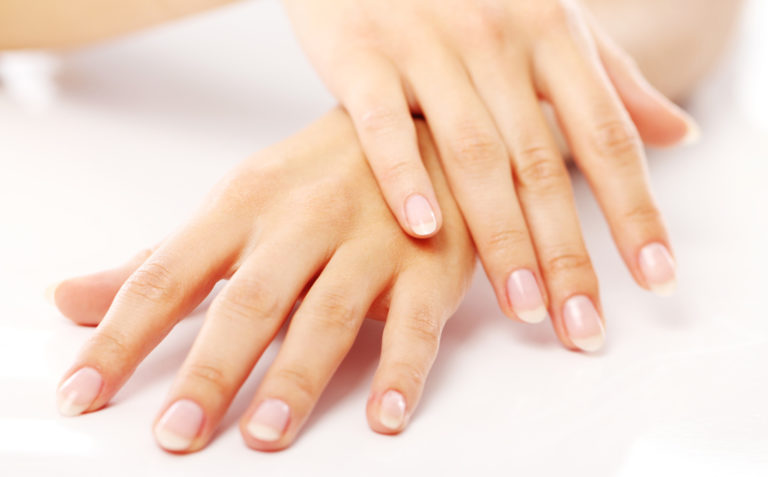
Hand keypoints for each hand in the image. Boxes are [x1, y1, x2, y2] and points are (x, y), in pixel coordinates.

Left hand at [51, 109, 474, 452]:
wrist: (415, 131)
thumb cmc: (317, 176)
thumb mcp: (235, 205)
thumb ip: (162, 259)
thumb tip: (70, 300)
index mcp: (243, 204)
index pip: (169, 273)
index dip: (122, 335)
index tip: (85, 392)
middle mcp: (303, 221)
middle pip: (250, 300)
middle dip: (211, 370)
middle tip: (177, 434)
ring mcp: (369, 242)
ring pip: (328, 313)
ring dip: (297, 376)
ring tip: (266, 432)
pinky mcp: (426, 267)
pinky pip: (415, 323)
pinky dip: (401, 370)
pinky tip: (385, 414)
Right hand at [284, 0, 684, 346]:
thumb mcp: (549, 18)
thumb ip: (611, 78)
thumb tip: (677, 135)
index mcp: (550, 33)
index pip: (605, 135)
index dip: (635, 212)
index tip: (654, 280)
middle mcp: (496, 40)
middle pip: (543, 162)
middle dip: (569, 252)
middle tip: (582, 326)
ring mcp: (427, 47)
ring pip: (473, 154)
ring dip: (500, 237)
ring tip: (523, 306)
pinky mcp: (361, 55)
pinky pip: (384, 124)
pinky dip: (404, 176)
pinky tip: (425, 231)